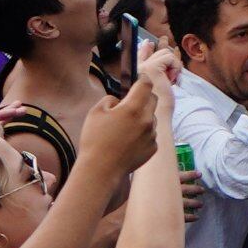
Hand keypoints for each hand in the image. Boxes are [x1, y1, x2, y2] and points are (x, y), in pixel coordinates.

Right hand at [79, 59, 172, 186]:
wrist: (100, 170)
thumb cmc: (95, 140)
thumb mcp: (96, 112)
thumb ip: (110, 100)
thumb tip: (120, 100)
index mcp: (133, 108)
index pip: (145, 85)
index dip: (142, 78)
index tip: (140, 77)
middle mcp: (147, 120)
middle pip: (153, 99)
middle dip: (144, 96)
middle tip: (131, 101)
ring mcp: (152, 135)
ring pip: (152, 118)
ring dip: (143, 116)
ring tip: (125, 127)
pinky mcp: (153, 147)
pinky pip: (151, 134)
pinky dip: (143, 133)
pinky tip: (128, 140)